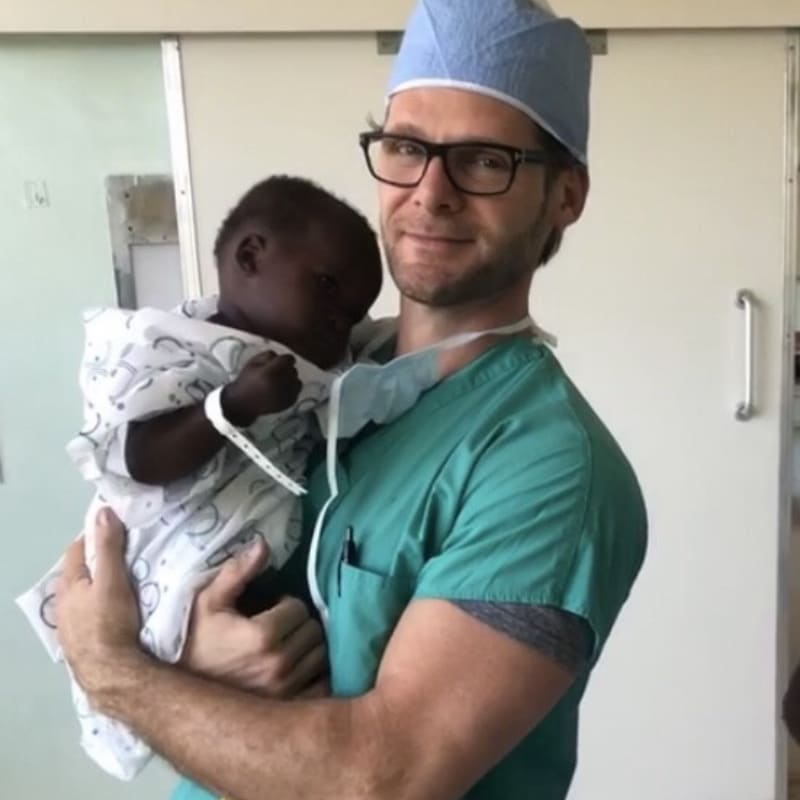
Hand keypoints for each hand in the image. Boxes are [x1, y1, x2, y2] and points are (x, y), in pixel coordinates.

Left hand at [55, 508, 143, 697]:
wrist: (111, 673)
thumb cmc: (111, 622)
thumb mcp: (113, 579)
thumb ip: (108, 546)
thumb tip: (102, 512)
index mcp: (68, 586)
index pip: (75, 551)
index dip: (92, 537)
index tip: (113, 531)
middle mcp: (62, 606)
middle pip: (75, 575)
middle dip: (93, 564)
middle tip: (119, 558)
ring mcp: (68, 628)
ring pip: (78, 598)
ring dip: (93, 589)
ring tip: (116, 585)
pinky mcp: (78, 646)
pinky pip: (84, 618)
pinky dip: (95, 610)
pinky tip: (109, 616)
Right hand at [182, 540, 328, 697]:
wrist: (175, 696)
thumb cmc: (193, 643)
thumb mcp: (207, 602)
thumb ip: (238, 572)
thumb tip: (263, 543)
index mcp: (262, 637)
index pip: (299, 609)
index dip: (286, 605)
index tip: (271, 610)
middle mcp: (278, 667)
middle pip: (314, 633)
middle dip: (300, 625)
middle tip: (281, 628)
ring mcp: (285, 693)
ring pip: (320, 658)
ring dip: (307, 649)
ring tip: (286, 647)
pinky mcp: (289, 711)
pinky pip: (321, 687)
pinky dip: (313, 677)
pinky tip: (294, 672)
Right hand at [222, 351, 301, 425]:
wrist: (244, 403)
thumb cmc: (247, 381)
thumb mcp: (252, 363)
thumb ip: (268, 355)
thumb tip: (281, 356)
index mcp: (271, 372)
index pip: (289, 359)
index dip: (284, 359)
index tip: (280, 362)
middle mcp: (281, 383)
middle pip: (293, 369)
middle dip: (286, 370)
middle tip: (275, 374)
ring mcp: (286, 394)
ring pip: (297, 380)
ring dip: (290, 379)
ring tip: (278, 382)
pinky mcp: (289, 402)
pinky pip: (297, 391)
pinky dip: (291, 390)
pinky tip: (280, 390)